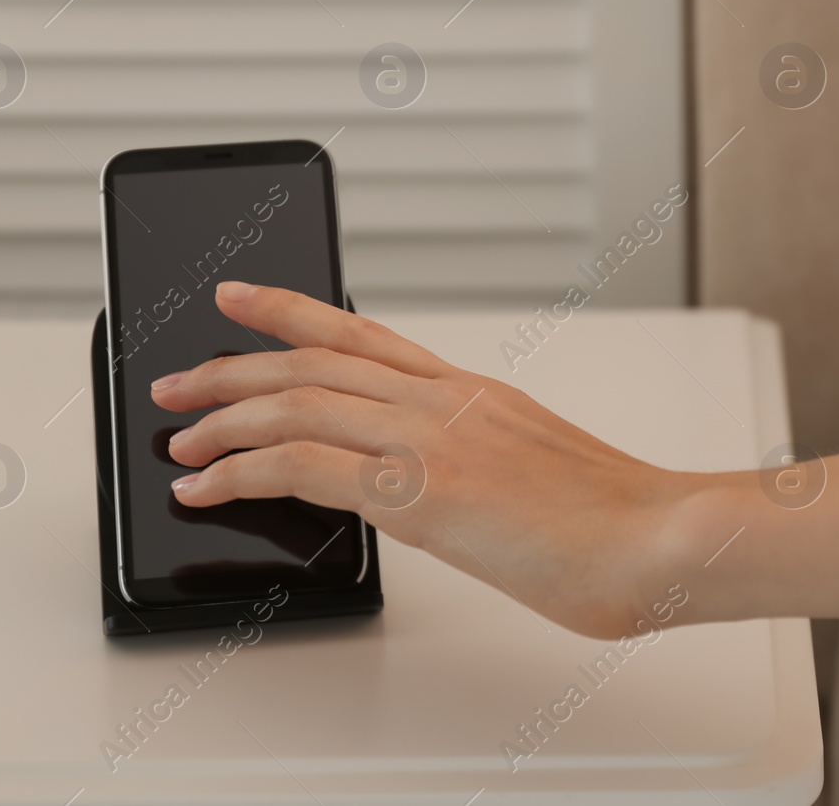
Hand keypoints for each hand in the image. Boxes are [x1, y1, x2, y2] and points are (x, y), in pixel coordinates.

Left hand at [150, 281, 704, 637]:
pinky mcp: (418, 489)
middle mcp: (443, 399)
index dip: (292, 310)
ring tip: (179, 435)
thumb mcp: (539, 469)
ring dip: (223, 417)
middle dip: (232, 367)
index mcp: (472, 391)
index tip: (244, 301)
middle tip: (178, 381)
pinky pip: (302, 465)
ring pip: (296, 400)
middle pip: (313, 359)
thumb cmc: (618, 519)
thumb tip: (438, 489)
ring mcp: (430, 437)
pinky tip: (207, 484)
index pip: (362, 333)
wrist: (661, 537)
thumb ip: (481, 463)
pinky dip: (241, 470)